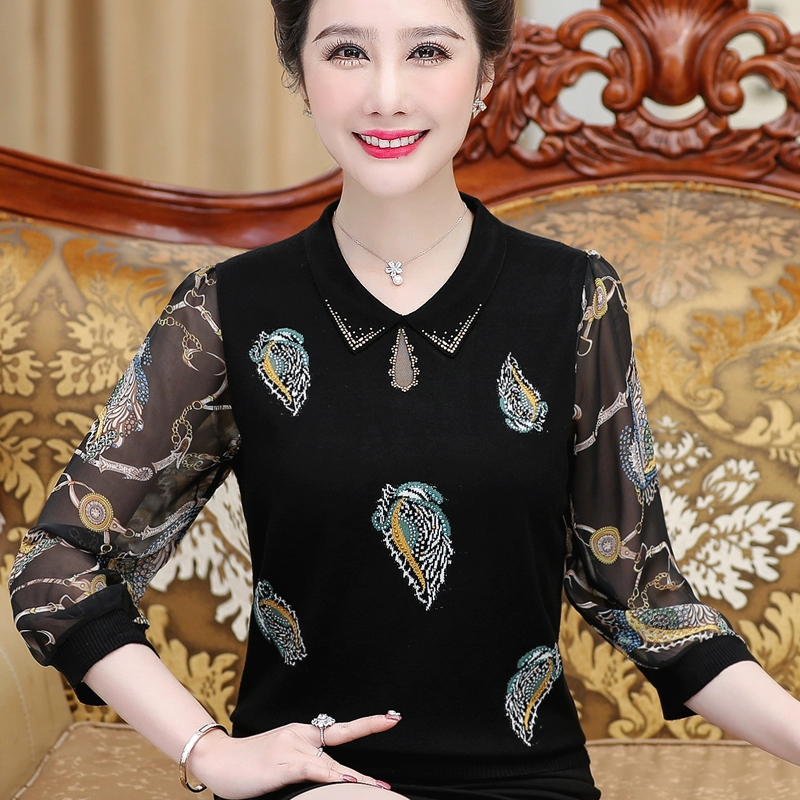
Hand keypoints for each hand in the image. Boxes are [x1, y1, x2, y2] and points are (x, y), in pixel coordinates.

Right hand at [189, 712, 401, 798]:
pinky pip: (313, 770)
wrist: (217, 759)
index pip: (340, 730)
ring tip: (378, 788)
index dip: (367, 723)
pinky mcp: (283, 764)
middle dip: (366, 749)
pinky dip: (331, 777)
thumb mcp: (281, 762)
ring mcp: (292, 748)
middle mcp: (300, 737)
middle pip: (340, 748)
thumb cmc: (248, 766)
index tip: (391, 718)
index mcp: (302, 735)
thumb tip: (332, 781)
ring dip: (356, 779)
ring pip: (331, 765)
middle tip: (391, 743)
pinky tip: (347, 782)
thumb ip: (306, 767)